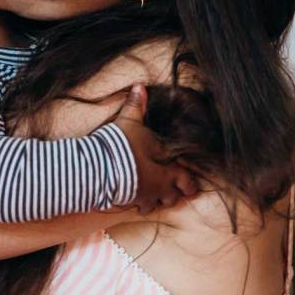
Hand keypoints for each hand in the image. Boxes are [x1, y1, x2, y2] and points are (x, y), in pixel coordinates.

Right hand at [115, 84, 198, 214]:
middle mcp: (162, 185)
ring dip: (161, 200)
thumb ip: (137, 105)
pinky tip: (139, 202)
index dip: (191, 183)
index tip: (192, 184)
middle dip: (177, 193)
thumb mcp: (130, 121)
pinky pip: (144, 209)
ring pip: (162, 204)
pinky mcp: (134, 202)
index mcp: (170, 168)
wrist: (102, 168)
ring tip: (158, 196)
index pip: (188, 180)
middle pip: (177, 196)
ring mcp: (148, 196)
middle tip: (177, 192)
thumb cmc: (122, 145)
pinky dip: (143, 206)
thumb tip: (139, 86)